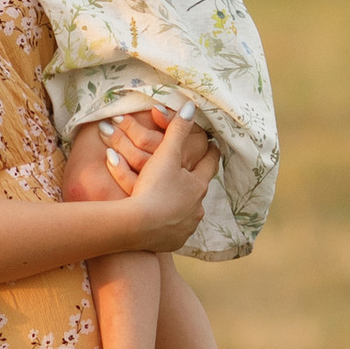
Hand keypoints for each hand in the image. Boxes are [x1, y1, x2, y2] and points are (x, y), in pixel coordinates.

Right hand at [111, 111, 216, 251]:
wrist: (137, 226)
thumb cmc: (154, 188)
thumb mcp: (165, 155)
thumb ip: (177, 130)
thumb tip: (192, 107)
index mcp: (198, 186)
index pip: (210, 164)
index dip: (210, 153)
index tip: (212, 146)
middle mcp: (197, 208)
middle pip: (199, 190)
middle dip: (195, 181)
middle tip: (190, 172)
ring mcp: (186, 227)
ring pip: (188, 211)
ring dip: (181, 203)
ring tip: (172, 197)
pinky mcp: (173, 241)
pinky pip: (174, 230)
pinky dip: (169, 223)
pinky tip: (160, 220)